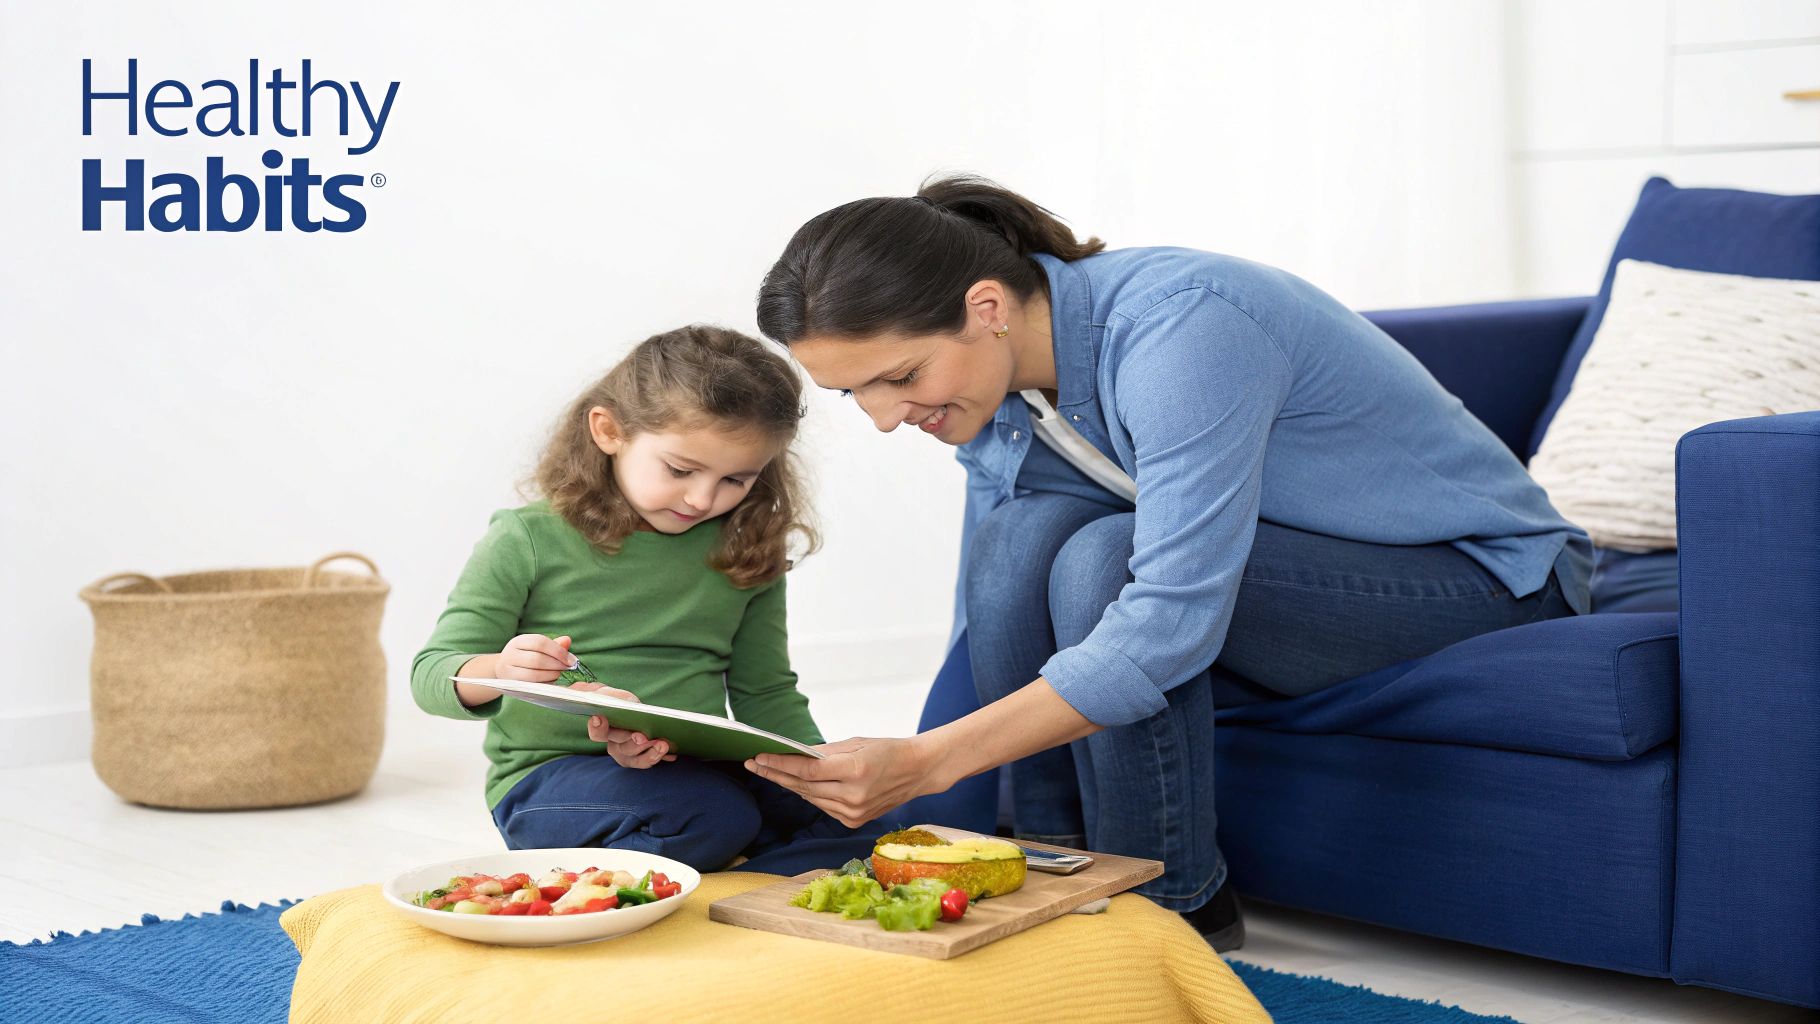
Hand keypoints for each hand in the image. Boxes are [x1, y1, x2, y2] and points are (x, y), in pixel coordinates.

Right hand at [495, 633, 578, 682]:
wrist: (503, 670)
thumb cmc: (526, 656)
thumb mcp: (537, 648)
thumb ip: (553, 644)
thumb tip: (567, 640)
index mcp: (518, 641)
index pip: (539, 642)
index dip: (558, 651)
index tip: (571, 660)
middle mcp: (510, 654)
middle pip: (537, 659)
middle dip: (556, 665)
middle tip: (568, 668)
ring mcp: (508, 671)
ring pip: (533, 674)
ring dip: (551, 675)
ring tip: (561, 675)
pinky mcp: (511, 685)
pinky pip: (530, 686)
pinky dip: (544, 684)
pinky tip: (553, 682)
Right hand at [570, 681, 676, 768]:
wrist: (627, 713)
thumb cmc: (620, 703)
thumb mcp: (617, 697)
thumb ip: (619, 701)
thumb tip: (633, 707)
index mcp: (604, 731)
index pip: (597, 733)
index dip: (597, 727)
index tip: (599, 718)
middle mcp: (614, 747)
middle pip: (622, 748)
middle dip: (634, 743)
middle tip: (644, 737)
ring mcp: (628, 756)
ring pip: (637, 760)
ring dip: (651, 754)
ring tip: (663, 745)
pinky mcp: (642, 759)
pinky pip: (653, 761)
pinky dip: (663, 757)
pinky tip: (673, 755)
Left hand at [744, 736, 939, 827]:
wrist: (918, 771)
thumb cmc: (888, 751)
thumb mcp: (856, 743)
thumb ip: (824, 753)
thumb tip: (795, 756)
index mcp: (855, 771)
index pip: (807, 771)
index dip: (780, 764)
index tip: (760, 757)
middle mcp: (853, 796)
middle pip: (804, 787)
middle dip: (776, 774)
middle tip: (754, 764)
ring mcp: (854, 812)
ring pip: (811, 798)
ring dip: (789, 785)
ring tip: (768, 771)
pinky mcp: (854, 821)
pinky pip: (823, 806)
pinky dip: (809, 794)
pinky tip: (794, 784)